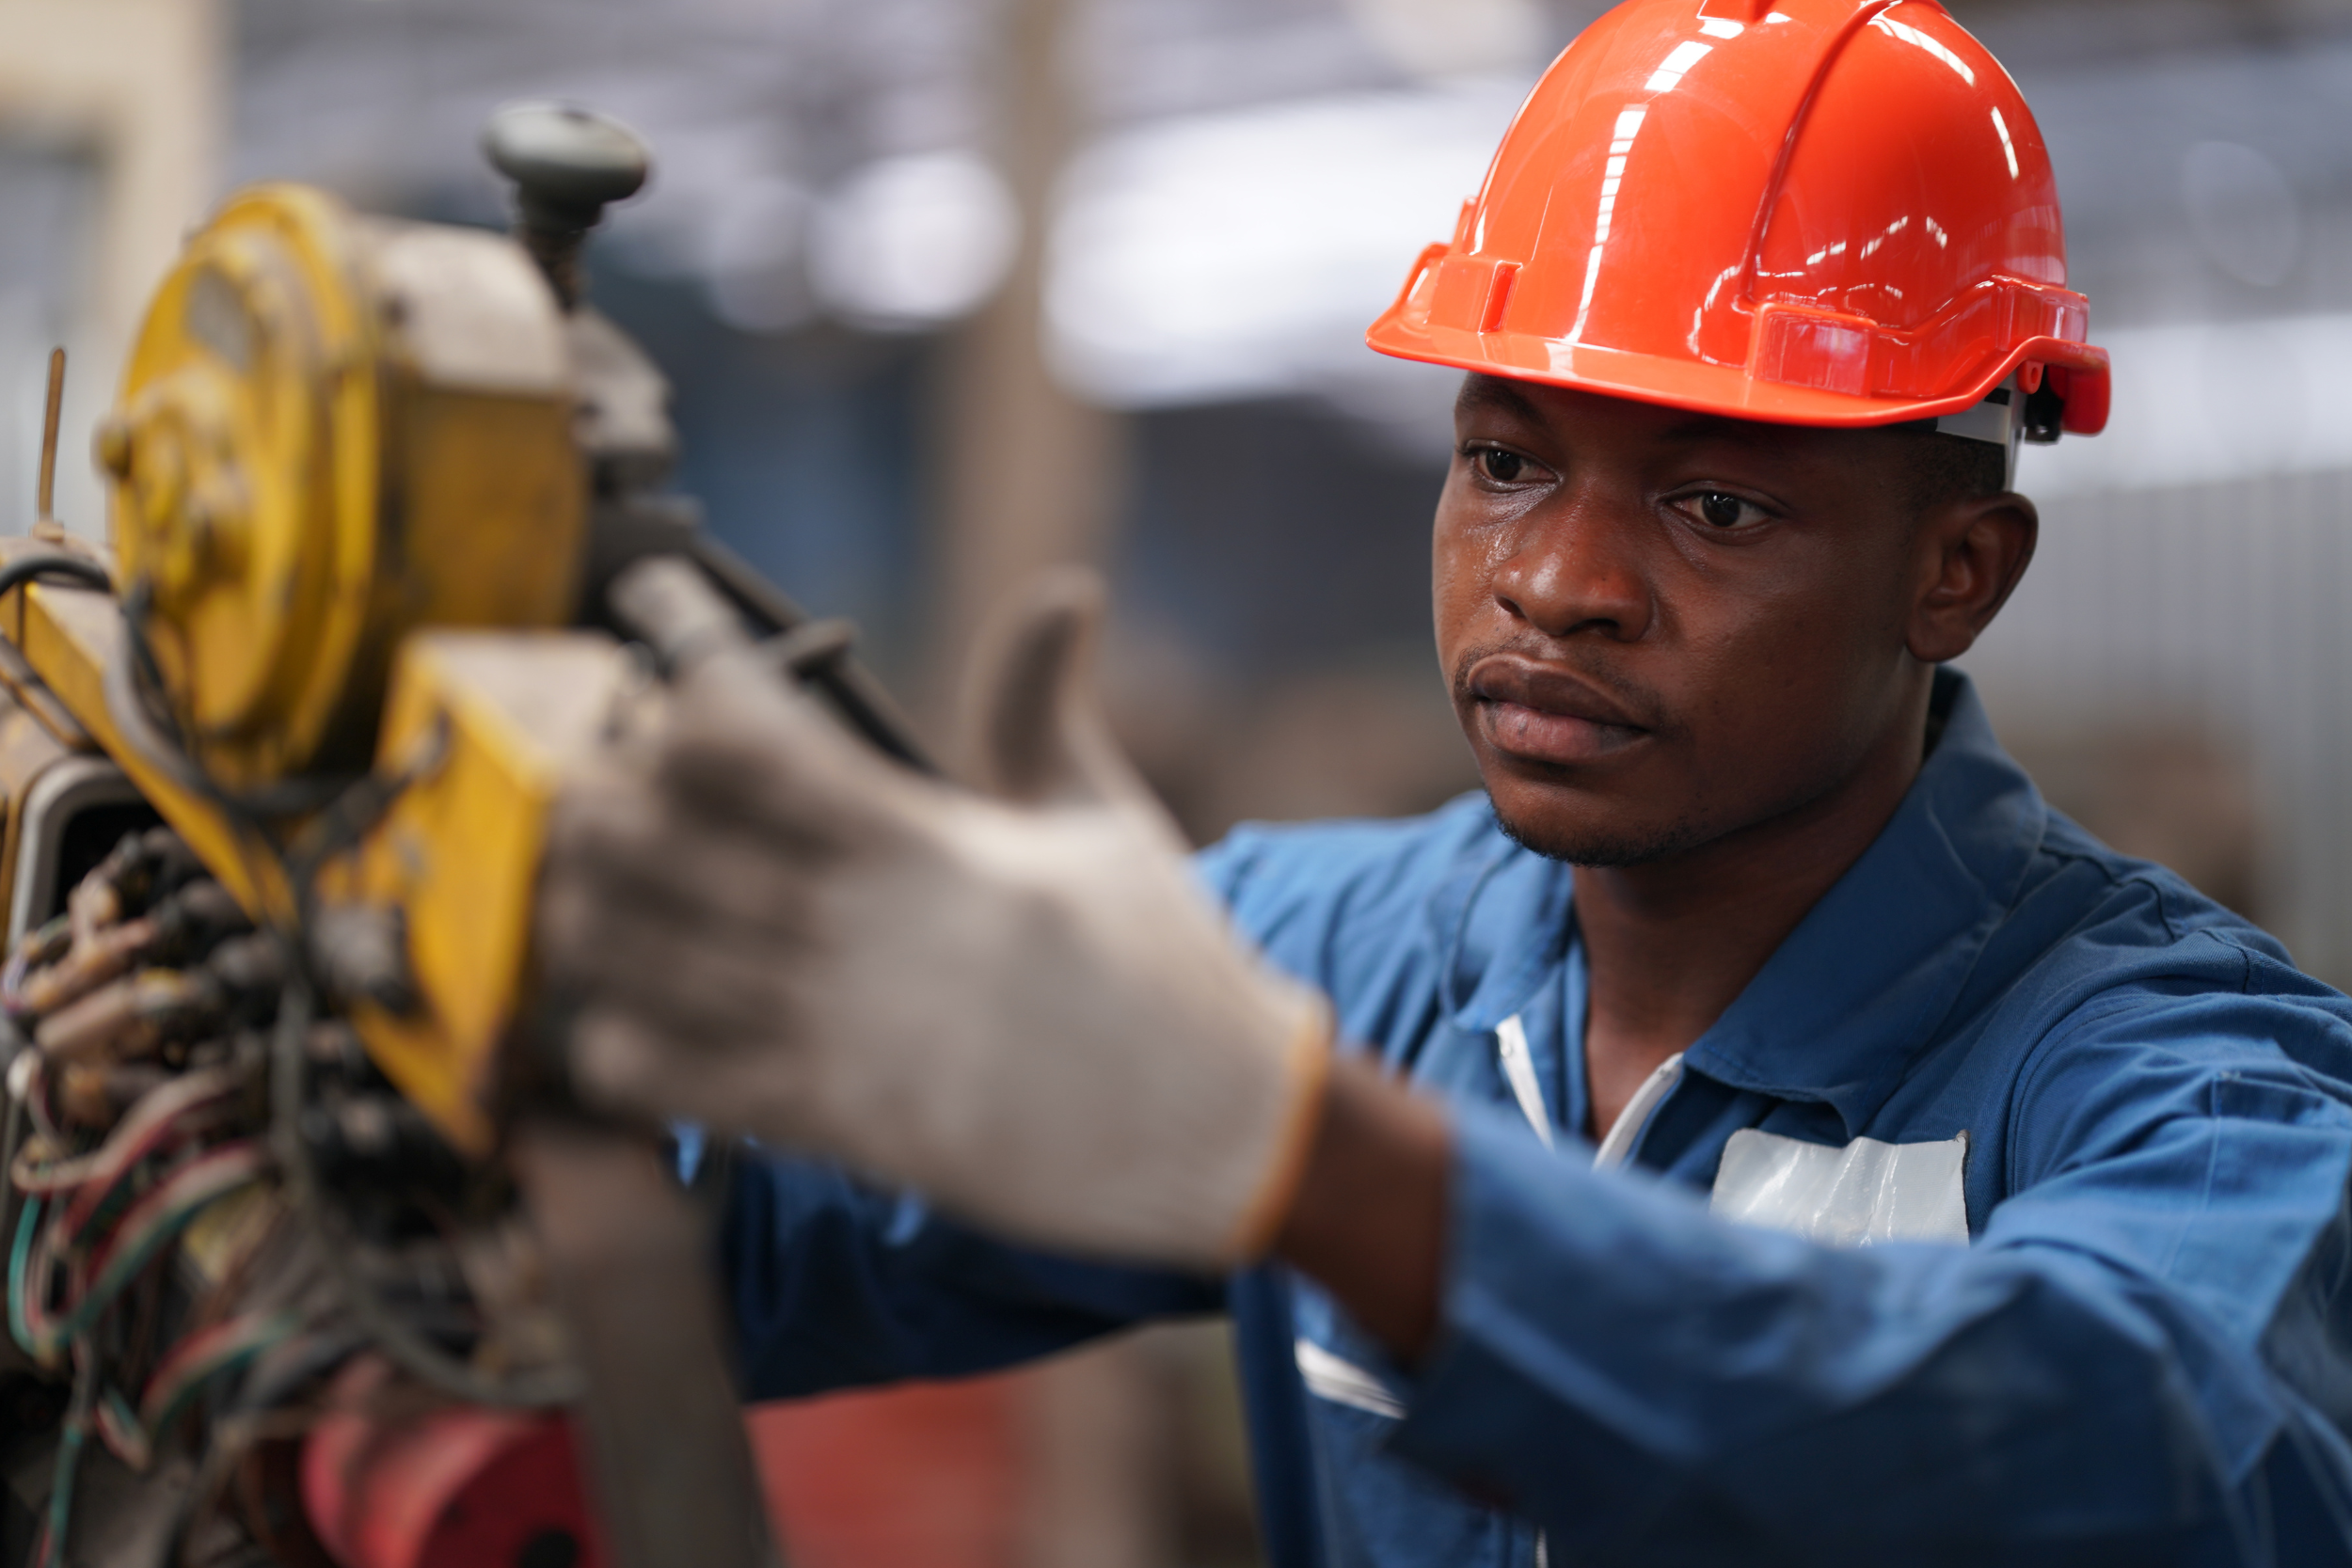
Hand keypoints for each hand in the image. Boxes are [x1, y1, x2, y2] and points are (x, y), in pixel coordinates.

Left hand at [537, 566, 1332, 1268]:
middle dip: (603, 797)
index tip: (645, 600)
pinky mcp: (852, 1125)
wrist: (1224, 1126)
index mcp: (932, 844)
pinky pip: (692, 1085)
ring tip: (579, 884)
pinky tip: (614, 1018)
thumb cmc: (1169, 963)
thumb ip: (1044, 706)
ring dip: (592, 913)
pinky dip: (628, 1048)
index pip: (762, 735)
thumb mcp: (1106, 818)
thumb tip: (1064, 589)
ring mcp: (854, 1033)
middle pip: (669, 844)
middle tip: (593, 774)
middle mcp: (874, 932)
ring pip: (656, 961)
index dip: (683, 657)